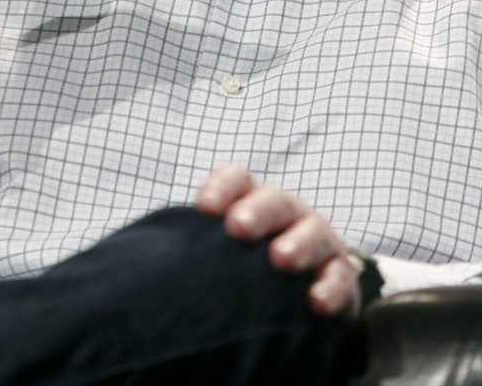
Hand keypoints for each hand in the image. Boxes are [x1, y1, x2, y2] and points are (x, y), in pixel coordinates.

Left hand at [195, 164, 362, 317]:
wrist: (299, 293)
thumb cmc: (247, 265)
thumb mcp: (220, 249)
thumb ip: (194, 244)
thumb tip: (141, 256)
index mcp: (253, 201)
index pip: (237, 179)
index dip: (222, 187)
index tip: (203, 208)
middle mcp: (288, 214)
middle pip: (275, 200)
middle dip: (257, 211)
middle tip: (237, 229)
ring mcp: (317, 242)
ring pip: (313, 233)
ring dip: (298, 244)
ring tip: (280, 260)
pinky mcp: (339, 277)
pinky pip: (339, 279)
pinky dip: (330, 288)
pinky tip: (314, 301)